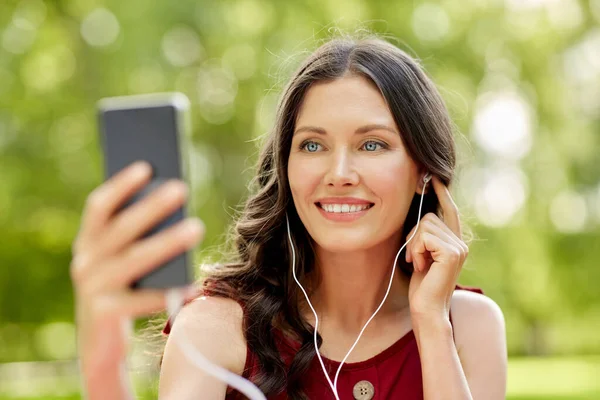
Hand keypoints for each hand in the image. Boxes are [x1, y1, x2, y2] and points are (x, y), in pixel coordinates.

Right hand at [70, 161, 202, 379]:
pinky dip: (169, 293)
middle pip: (121, 228)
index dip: (121, 186)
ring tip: (197, 227)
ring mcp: (92, 289)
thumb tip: (172, 204)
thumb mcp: (124, 262)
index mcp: (88, 243)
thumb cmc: (122, 292)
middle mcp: (84, 262)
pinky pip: (141, 301)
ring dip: (167, 242)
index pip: (99, 207)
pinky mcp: (103, 314)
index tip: (147, 167)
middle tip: (181, 188)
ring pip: (134, 260)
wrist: (101, 345)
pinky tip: (194, 285)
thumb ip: (137, 238)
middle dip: (151, 207)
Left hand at [405, 175, 467, 319]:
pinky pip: (424, 236)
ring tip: (418, 264)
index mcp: (454, 242)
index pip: (449, 210)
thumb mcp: (422, 255)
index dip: (441, 192)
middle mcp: (461, 242)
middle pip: (429, 216)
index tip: (433, 177)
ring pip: (425, 225)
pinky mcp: (452, 253)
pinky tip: (419, 266)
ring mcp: (459, 247)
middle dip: (413, 236)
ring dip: (413, 245)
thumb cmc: (421, 286)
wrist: (426, 310)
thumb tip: (420, 213)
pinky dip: (415, 250)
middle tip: (414, 258)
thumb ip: (425, 237)